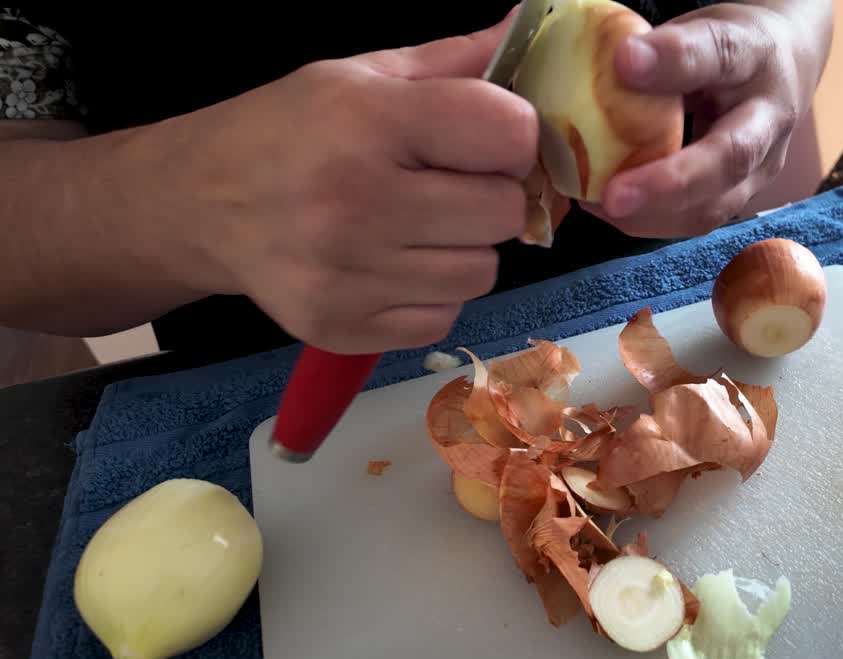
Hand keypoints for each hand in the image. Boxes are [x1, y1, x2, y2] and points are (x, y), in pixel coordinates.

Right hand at [152, 12, 536, 353]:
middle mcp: (356, 202)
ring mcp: (347, 275)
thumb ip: (452, 62)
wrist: (199, 203)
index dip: (511, 134)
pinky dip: (431, 295)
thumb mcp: (359, 75)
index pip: (507, 134)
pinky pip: (442, 318)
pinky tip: (392, 265)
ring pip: (480, 273)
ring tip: (416, 226)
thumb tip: (526, 30)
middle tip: (447, 185)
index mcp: (366, 121)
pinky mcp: (342, 327)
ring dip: (463, 249)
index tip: (485, 137)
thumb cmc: (290, 131)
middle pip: (502, 213)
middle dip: (489, 195)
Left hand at [580, 2, 822, 237]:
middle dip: (671, 183)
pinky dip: (650, 220)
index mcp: (756, 55)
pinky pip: (697, 219)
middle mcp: (770, 117)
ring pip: (715, 206)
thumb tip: (609, 67)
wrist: (784, 69)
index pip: (721, 53)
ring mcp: (763, 166)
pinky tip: (610, 208)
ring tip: (599, 205)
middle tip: (616, 196)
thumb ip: (663, 49)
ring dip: (654, 215)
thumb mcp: (701, 28)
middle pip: (732, 157)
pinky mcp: (744, 196)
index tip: (624, 59)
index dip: (674, 59)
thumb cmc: (729, 47)